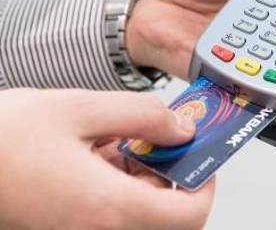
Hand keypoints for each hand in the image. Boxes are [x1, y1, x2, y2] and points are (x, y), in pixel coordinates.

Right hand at [0, 88, 214, 229]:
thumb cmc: (2, 139)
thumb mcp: (80, 109)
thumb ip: (143, 116)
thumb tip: (182, 128)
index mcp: (107, 209)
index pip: (188, 215)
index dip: (204, 183)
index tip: (201, 155)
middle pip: (165, 218)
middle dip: (169, 176)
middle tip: (159, 141)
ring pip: (138, 215)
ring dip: (141, 179)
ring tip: (118, 140)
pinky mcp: (66, 228)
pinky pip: (110, 214)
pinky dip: (116, 186)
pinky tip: (96, 153)